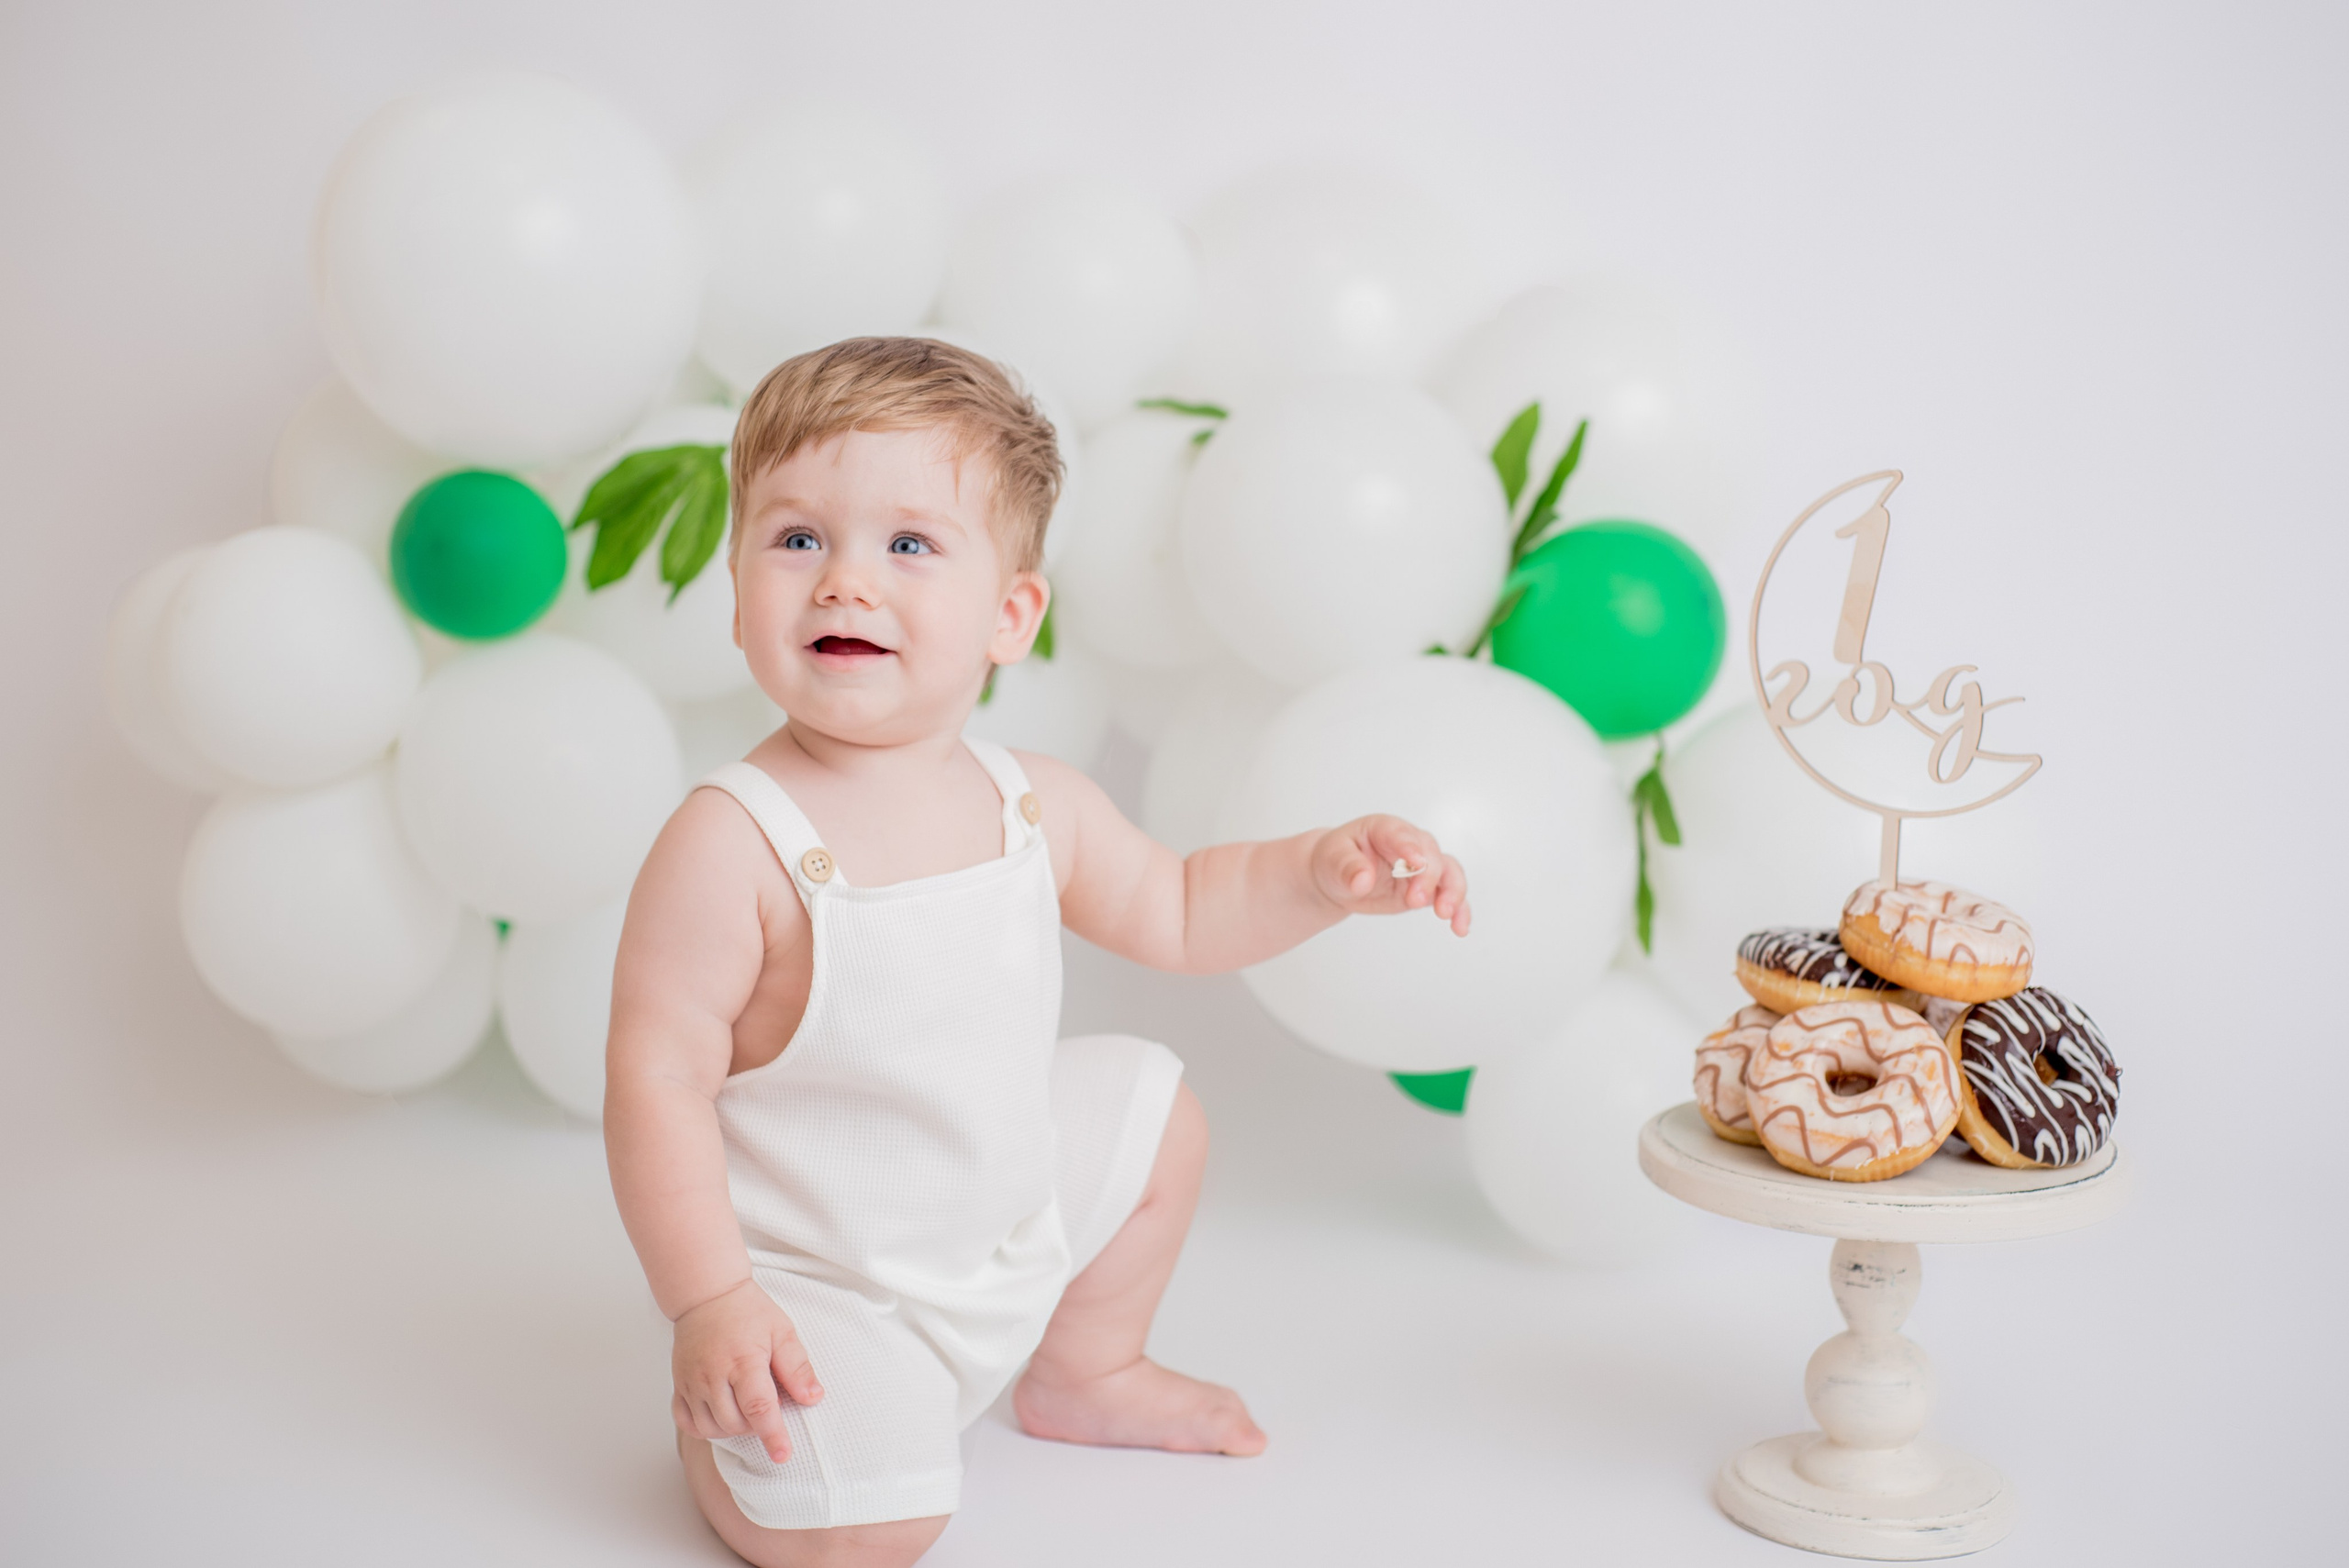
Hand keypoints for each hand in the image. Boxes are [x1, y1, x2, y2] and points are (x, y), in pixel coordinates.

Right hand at [671, 1279, 823, 1464]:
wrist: (707, 1295)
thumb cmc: (749, 1312)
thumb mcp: (782, 1332)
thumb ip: (797, 1367)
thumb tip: (813, 1398)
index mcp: (743, 1360)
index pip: (759, 1408)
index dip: (773, 1435)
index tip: (783, 1455)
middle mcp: (712, 1374)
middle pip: (734, 1423)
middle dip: (755, 1426)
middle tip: (766, 1404)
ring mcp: (691, 1381)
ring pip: (711, 1428)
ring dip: (732, 1429)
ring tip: (744, 1407)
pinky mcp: (678, 1384)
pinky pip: (686, 1423)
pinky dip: (704, 1428)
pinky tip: (719, 1415)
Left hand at [1309, 815, 1470, 935]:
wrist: (1339, 877)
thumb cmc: (1336, 860)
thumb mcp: (1332, 860)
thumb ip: (1348, 868)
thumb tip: (1362, 880)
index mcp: (1385, 829)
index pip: (1402, 835)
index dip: (1410, 848)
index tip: (1416, 863)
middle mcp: (1410, 844)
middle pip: (1431, 855)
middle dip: (1428, 877)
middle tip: (1416, 901)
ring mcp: (1423, 866)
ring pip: (1449, 872)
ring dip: (1453, 892)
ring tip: (1446, 914)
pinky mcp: (1428, 888)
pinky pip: (1450, 895)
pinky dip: (1460, 910)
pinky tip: (1460, 927)